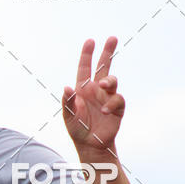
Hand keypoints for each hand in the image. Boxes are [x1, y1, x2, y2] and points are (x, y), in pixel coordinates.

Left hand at [62, 37, 124, 152]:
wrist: (90, 145)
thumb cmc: (77, 130)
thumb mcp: (68, 117)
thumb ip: (67, 102)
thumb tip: (66, 88)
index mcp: (83, 89)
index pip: (85, 68)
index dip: (87, 54)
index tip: (90, 41)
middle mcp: (96, 90)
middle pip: (104, 67)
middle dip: (108, 52)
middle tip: (112, 38)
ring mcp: (107, 97)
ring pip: (112, 81)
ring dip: (109, 81)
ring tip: (104, 85)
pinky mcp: (117, 108)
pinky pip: (117, 99)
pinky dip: (111, 103)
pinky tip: (105, 110)